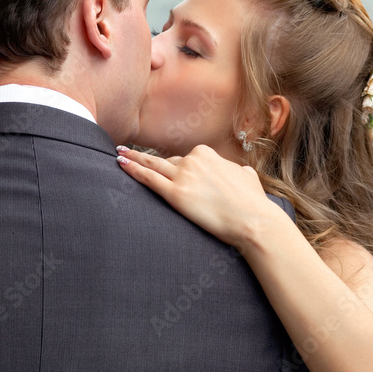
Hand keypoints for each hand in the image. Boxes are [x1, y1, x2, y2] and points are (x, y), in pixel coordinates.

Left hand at [116, 144, 284, 249]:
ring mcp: (183, 176)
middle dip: (148, 159)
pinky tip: (121, 164)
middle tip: (127, 151)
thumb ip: (239, 171)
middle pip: (166, 160)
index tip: (166, 168)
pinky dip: (133, 170)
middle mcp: (194, 160)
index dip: (175, 166)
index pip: (185, 158)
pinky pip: (149, 178)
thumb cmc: (253, 202)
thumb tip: (241, 171)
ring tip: (119, 153)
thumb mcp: (248, 177)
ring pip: (152, 164)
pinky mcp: (176, 194)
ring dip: (132, 158)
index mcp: (208, 154)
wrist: (253, 220)